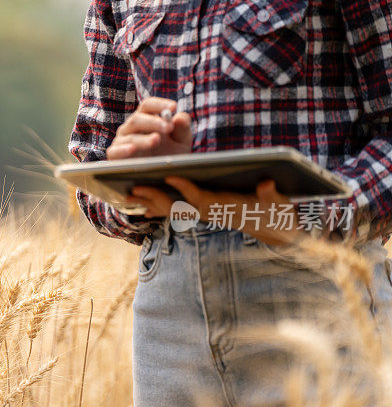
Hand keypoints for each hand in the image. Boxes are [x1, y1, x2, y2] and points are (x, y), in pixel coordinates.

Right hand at [106, 97, 193, 158]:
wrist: (159, 178)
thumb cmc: (168, 155)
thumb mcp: (181, 143)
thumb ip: (182, 129)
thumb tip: (179, 117)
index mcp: (146, 119)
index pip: (148, 105)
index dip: (159, 104)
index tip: (173, 107)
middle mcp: (131, 128)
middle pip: (137, 118)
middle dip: (153, 122)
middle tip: (168, 127)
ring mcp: (122, 141)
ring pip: (130, 136)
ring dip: (143, 138)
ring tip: (156, 140)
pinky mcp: (115, 156)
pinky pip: (115, 151)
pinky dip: (123, 150)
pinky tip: (132, 149)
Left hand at [124, 177, 302, 245]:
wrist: (275, 230)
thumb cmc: (276, 213)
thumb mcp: (279, 203)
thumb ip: (272, 194)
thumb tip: (268, 183)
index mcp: (225, 207)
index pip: (201, 198)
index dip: (186, 188)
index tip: (170, 176)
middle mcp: (209, 212)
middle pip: (177, 207)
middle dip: (155, 197)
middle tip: (133, 188)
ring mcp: (203, 214)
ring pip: (171, 210)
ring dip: (149, 203)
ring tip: (128, 194)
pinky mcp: (202, 213)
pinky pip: (175, 211)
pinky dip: (157, 206)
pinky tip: (142, 202)